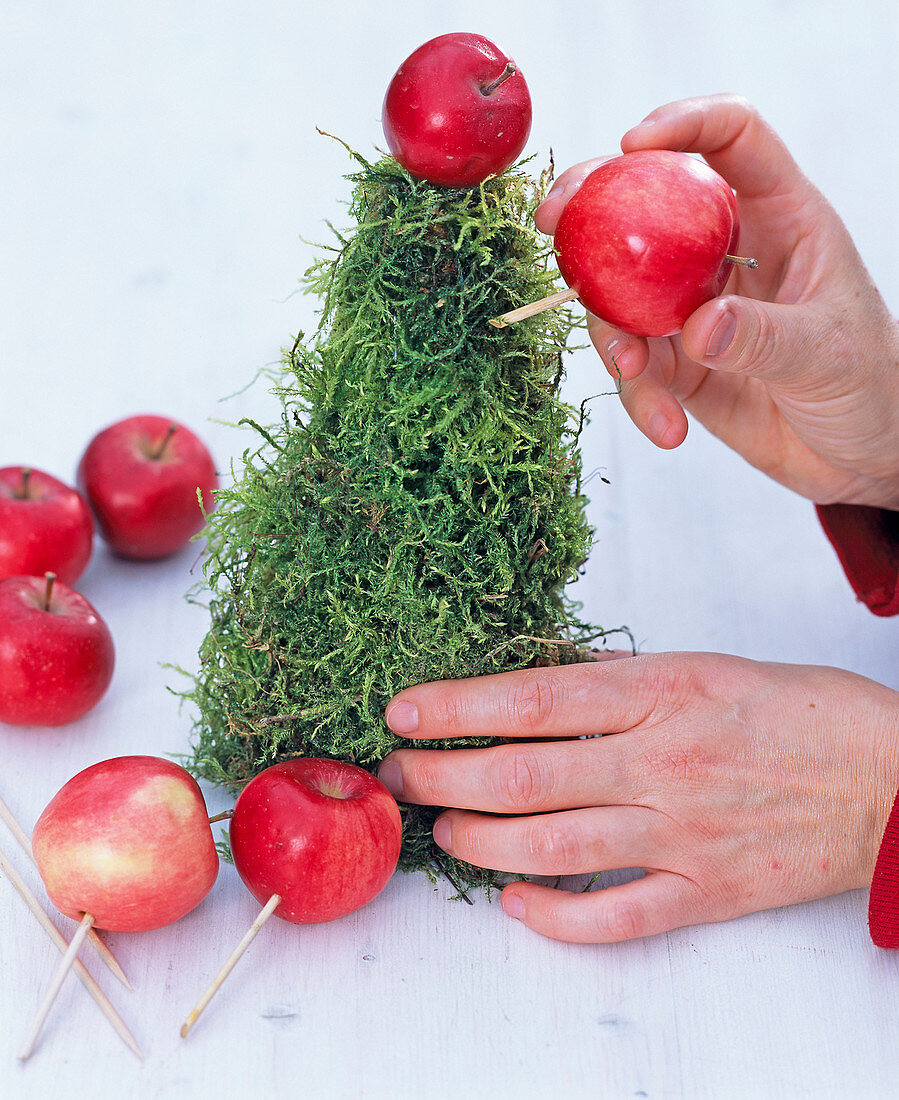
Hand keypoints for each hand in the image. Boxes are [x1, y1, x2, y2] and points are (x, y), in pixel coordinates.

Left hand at [378, 653, 898, 942]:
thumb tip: (533, 688)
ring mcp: (684, 834)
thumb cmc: (796, 711)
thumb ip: (618, 682)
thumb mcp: (703, 666)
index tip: (404, 713)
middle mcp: (664, 763)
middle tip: (400, 776)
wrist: (886, 777)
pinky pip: (618, 917)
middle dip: (444, 776)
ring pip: (554, 847)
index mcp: (663, 694)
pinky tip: (515, 902)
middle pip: (525, 776)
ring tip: (442, 829)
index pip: (533, 699)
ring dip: (481, 840)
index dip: (457, 707)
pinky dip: (557, 917)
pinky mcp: (708, 893)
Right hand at [535, 95, 898, 509]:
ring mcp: (692, 306)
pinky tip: (669, 428)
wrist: (859, 449)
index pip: (732, 141)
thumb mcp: (828, 354)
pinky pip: (635, 367)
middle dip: (591, 206)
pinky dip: (638, 396)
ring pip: (621, 293)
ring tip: (635, 373)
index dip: (684, 125)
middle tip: (555, 225)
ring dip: (613, 333)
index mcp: (778, 216)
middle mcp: (724, 250)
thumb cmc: (869, 381)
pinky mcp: (675, 361)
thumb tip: (699, 325)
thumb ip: (765, 337)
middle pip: (644, 204)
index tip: (633, 144)